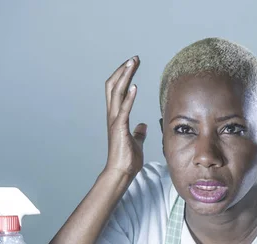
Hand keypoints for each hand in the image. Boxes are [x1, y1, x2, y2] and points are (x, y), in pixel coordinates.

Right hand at [104, 56, 146, 176]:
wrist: (121, 173)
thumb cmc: (127, 159)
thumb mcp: (136, 142)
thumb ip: (138, 132)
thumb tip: (143, 125)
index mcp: (117, 116)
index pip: (118, 90)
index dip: (124, 76)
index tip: (133, 65)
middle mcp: (113, 115)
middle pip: (114, 86)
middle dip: (124, 70)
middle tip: (134, 58)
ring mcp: (115, 121)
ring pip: (117, 93)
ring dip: (125, 76)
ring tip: (132, 63)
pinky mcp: (119, 129)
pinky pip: (124, 109)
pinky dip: (129, 97)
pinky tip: (135, 86)